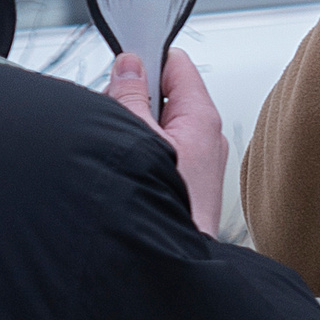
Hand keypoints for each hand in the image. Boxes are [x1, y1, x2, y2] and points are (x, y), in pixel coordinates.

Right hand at [109, 48, 226, 237]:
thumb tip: (130, 66)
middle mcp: (206, 136)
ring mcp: (198, 160)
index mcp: (202, 118)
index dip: (146, 59)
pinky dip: (139, 149)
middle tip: (112, 116)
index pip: (177, 63)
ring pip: (158, 124)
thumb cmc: (169, 206)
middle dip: (132, 98)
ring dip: (131, 127)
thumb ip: (130, 96)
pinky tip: (125, 166)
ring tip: (118, 147)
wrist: (173, 259)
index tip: (120, 64)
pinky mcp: (188, 181)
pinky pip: (160, 150)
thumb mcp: (138, 137)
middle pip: (164, 93)